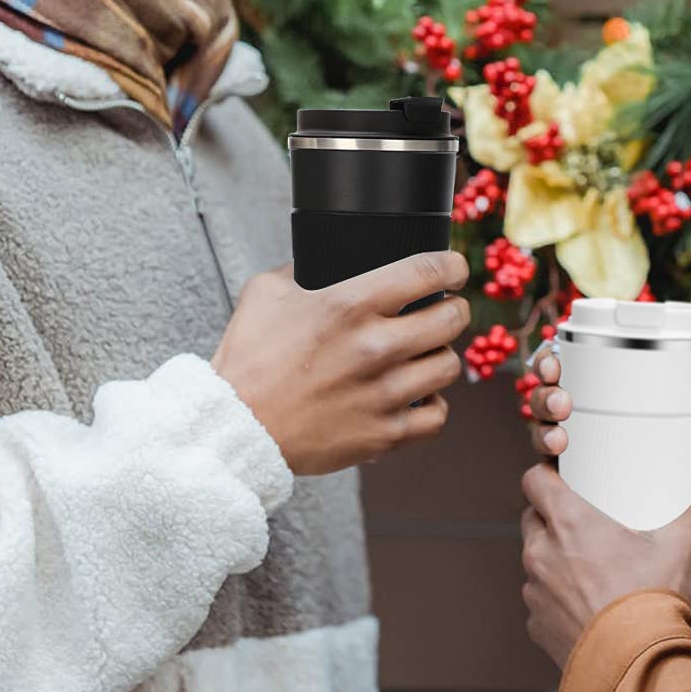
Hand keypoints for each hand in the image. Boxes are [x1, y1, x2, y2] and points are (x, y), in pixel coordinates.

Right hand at [213, 251, 469, 475]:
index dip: (453, 265)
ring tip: (425, 354)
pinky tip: (418, 396)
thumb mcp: (267, 291)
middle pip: (452, 318)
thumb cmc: (248, 359)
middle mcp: (376, 346)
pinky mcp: (384, 434)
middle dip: (453, 308)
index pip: (429, 271)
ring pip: (449, 366)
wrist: (235, 427)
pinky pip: (437, 416)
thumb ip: (303, 268)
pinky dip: (432, 405)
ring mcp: (384, 393)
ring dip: (440, 356)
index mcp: (351, 304)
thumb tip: (329, 258)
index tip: (454, 269)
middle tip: (443, 309)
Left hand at [519, 463, 690, 670]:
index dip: (546, 477)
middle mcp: (543, 554)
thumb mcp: (680, 549)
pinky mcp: (538, 628)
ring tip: (588, 569)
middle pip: (533, 519)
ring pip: (535, 563)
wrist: (638, 670)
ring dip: (554, 561)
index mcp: (569, 523)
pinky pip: (541, 604)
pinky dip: (557, 602)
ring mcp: (536, 593)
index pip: (534, 481)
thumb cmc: (652, 603)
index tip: (562, 480)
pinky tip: (586, 608)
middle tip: (583, 525)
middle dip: (551, 519)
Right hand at [528, 353, 690, 495]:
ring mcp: (588, 457)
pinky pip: (551, 477)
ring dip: (541, 429)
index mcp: (621, 395)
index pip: (573, 367)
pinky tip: (555, 468)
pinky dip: (545, 469)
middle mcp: (596, 421)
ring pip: (545, 431)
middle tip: (562, 403)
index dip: (552, 362)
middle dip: (543, 395)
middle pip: (551, 397)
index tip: (555, 364)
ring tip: (559, 440)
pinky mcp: (583, 493)